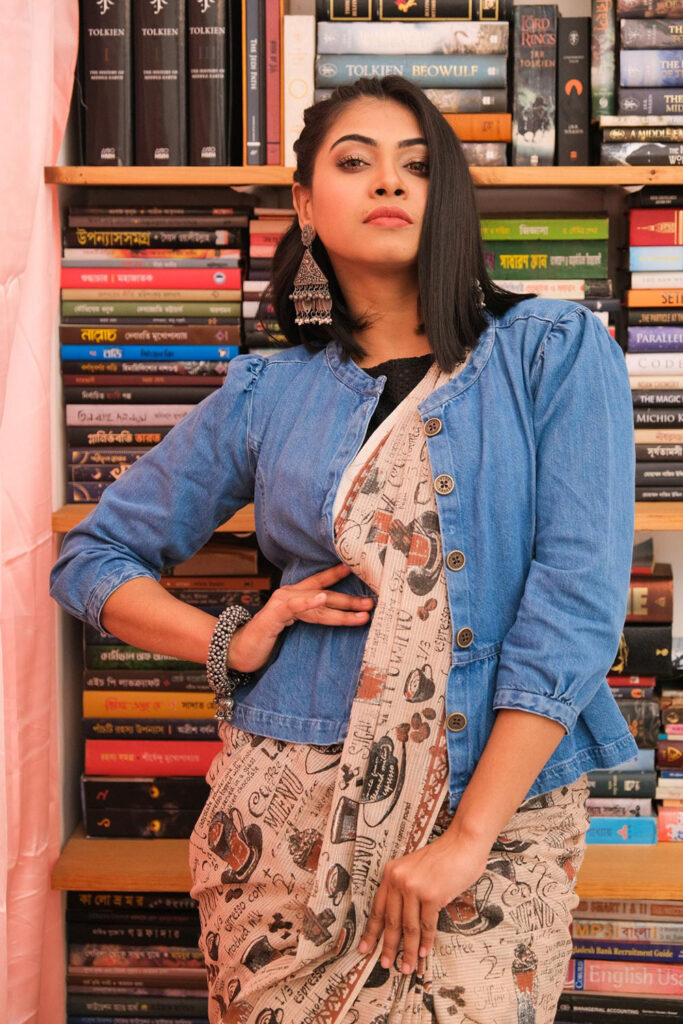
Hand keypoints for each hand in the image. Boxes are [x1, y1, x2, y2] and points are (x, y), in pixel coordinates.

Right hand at [226, 563, 374, 672]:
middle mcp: (288, 595)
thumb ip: (308, 618)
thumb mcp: (291, 627)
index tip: (363, 574)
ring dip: (340, 605)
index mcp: (294, 597)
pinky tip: (322, 598)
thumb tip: (334, 616)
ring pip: (316, 603)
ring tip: (361, 608)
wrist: (238, 650)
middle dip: (350, 600)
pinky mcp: (273, 615)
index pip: (321, 584)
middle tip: (372, 603)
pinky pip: (294, 607)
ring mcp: (280, 603)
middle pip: (325, 595)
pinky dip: (309, 602)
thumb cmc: (265, 639)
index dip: (340, 578)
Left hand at [357, 828, 489, 973]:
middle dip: (389, 947)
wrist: (463, 843)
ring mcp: (414, 888)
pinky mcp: (431, 895)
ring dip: (408, 950)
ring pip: (408, 927)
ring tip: (407, 966)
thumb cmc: (443, 857)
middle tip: (386, 965)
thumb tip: (401, 922)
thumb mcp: (414, 869)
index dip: (372, 931)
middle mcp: (399, 880)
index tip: (365, 948)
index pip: (377, 908)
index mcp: (391, 873)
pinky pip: (426, 925)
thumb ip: (405, 889)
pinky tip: (423, 952)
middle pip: (391, 921)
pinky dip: (425, 941)